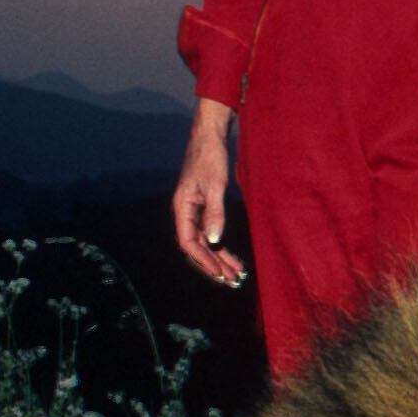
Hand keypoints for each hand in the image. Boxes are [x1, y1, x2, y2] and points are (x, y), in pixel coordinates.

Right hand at [172, 100, 247, 288]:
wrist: (210, 135)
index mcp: (182, 207)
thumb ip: (214, 212)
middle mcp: (185, 212)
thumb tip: (215, 240)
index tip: (219, 272)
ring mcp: (195, 211)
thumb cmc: (209, 156)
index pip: (188, 242)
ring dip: (219, 259)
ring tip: (235, 275)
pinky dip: (221, 246)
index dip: (203, 259)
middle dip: (214, 264)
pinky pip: (211, 233)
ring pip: (205, 242)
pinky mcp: (205, 207)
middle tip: (232, 281)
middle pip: (197, 246)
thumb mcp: (214, 184)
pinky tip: (232, 257)